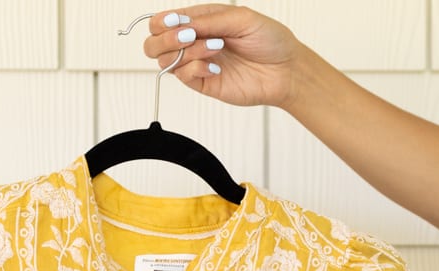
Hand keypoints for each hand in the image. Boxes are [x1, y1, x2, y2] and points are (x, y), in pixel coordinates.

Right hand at [144, 6, 302, 111]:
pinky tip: (216, 66)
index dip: (162, 22)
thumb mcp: (240, 18)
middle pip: (154, 44)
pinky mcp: (204, 83)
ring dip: (187, 52)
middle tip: (187, 37)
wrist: (285, 70)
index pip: (163, 21)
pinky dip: (196, 69)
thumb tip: (181, 24)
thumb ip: (208, 20)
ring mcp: (197, 64)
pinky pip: (184, 77)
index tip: (177, 23)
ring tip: (215, 48)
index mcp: (200, 20)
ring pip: (167, 61)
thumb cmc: (269, 39)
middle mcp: (194, 42)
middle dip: (165, 39)